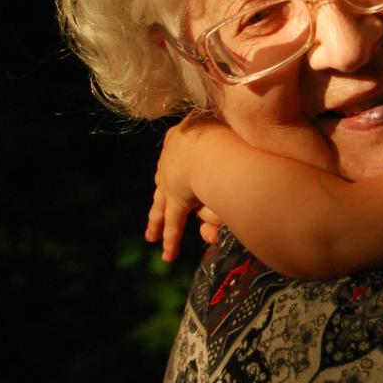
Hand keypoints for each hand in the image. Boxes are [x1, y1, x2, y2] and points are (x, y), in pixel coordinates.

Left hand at [144, 113, 220, 260]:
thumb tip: (229, 152)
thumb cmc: (230, 129)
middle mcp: (173, 156)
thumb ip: (226, 140)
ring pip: (163, 204)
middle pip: (165, 180)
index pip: (179, 152)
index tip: (178, 169)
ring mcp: (172, 179)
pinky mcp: (177, 200)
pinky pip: (174, 224)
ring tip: (152, 236)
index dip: (178, 163)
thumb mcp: (227, 128)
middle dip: (161, 196)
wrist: (215, 144)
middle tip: (157, 208)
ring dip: (157, 221)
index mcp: (184, 133)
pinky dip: (171, 240)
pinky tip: (167, 254)